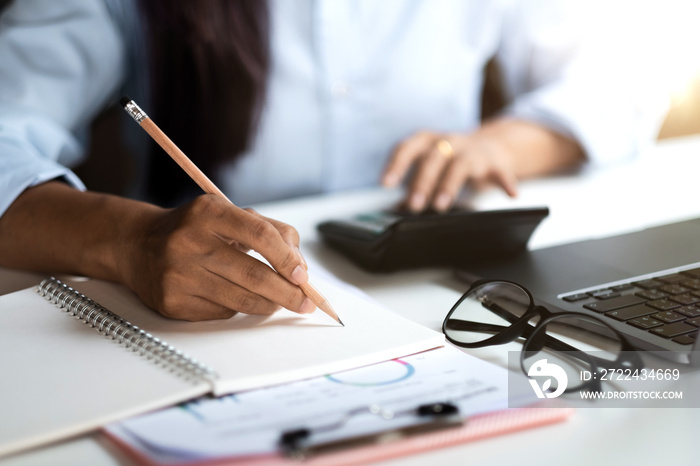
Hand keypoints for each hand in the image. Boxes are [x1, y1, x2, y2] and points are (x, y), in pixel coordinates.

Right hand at [120, 194, 314, 320]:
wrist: (137, 245)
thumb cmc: (195, 229)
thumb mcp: (229, 215)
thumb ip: (271, 231)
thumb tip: (301, 268)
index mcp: (208, 212)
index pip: (260, 235)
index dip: (287, 258)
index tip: (303, 275)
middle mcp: (189, 242)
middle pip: (254, 275)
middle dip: (288, 293)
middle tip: (305, 302)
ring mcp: (178, 274)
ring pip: (242, 300)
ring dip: (269, 304)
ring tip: (279, 302)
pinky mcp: (172, 302)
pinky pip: (222, 312)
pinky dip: (239, 308)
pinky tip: (236, 298)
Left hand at [382, 130, 517, 211]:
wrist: (491, 146)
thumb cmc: (451, 160)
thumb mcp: (431, 166)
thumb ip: (414, 185)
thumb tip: (394, 210)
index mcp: (429, 141)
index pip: (408, 148)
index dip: (396, 165)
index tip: (385, 184)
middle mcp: (449, 142)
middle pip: (433, 158)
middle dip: (422, 182)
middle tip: (413, 206)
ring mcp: (473, 151)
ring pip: (460, 165)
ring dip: (449, 185)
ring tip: (441, 206)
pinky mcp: (495, 163)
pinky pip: (502, 172)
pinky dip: (507, 182)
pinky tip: (511, 195)